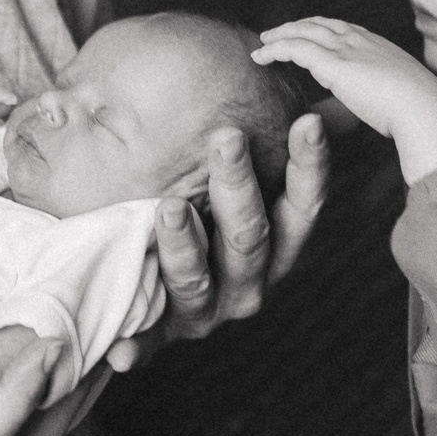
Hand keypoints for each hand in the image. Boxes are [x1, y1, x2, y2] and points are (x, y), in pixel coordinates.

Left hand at [132, 112, 330, 354]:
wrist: (151, 290)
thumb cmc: (203, 213)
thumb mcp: (233, 181)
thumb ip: (264, 141)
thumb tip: (314, 85)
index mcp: (277, 244)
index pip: (303, 203)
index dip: (310, 165)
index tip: (306, 119)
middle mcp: (249, 281)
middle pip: (250, 235)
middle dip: (237, 185)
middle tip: (226, 135)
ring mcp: (205, 311)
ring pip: (198, 279)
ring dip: (184, 246)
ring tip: (168, 207)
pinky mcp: (159, 337)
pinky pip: (146, 340)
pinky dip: (136, 344)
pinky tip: (122, 350)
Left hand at [254, 17, 436, 183]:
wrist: (426, 111)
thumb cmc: (423, 113)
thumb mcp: (406, 96)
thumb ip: (389, 96)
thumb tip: (385, 108)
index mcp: (380, 46)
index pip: (345, 29)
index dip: (322, 30)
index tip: (309, 36)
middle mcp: (362, 41)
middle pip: (321, 24)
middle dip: (297, 27)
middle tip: (277, 34)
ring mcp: (347, 49)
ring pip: (303, 31)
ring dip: (280, 35)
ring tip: (263, 44)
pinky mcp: (333, 64)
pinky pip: (294, 48)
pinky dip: (274, 50)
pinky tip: (260, 58)